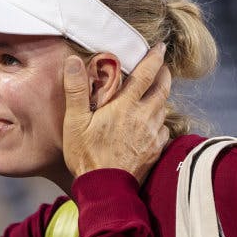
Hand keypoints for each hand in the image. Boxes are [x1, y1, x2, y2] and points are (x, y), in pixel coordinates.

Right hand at [62, 43, 170, 184]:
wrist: (106, 189)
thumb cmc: (87, 156)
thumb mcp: (75, 122)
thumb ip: (76, 90)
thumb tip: (72, 61)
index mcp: (126, 106)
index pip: (146, 74)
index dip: (154, 58)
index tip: (160, 47)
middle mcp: (144, 117)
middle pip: (163, 89)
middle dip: (164, 75)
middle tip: (161, 68)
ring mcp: (152, 135)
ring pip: (164, 109)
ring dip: (161, 99)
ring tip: (153, 95)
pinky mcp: (155, 151)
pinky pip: (164, 131)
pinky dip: (160, 123)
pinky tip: (151, 125)